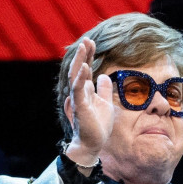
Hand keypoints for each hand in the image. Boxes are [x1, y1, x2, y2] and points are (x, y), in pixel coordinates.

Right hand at [64, 38, 113, 168]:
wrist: (92, 144)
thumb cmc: (97, 126)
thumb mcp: (106, 104)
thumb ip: (104, 90)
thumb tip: (105, 76)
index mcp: (86, 91)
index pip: (86, 69)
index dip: (88, 56)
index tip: (92, 42)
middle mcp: (80, 93)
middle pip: (80, 68)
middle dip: (83, 54)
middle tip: (87, 39)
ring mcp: (79, 99)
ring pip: (76, 76)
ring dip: (80, 61)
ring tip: (83, 47)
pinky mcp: (80, 107)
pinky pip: (78, 90)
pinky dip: (81, 78)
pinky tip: (85, 67)